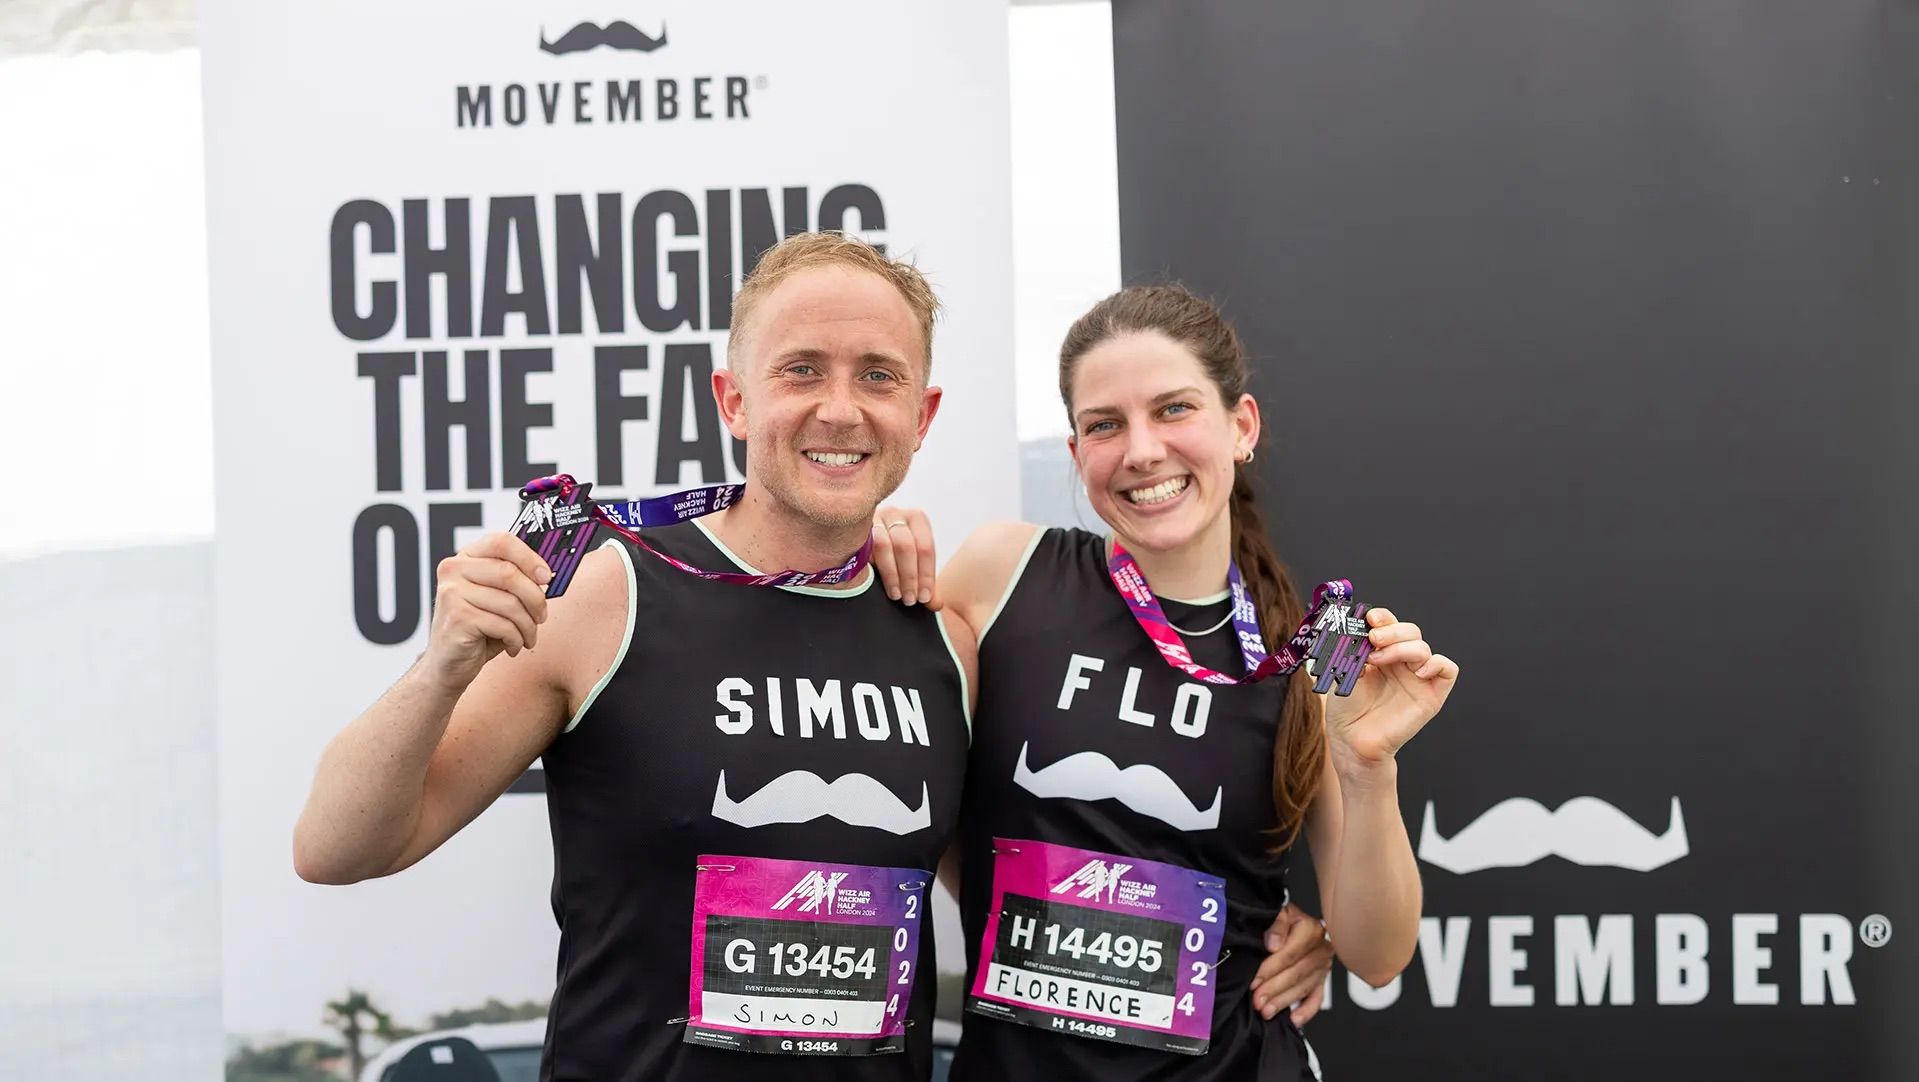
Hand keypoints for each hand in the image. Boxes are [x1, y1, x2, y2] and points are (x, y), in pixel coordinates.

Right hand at [422, 531, 552, 688]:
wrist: (448, 664)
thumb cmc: (478, 629)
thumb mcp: (497, 599)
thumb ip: (515, 581)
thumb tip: (548, 573)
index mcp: (465, 558)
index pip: (502, 541)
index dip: (530, 558)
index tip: (547, 577)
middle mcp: (453, 570)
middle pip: (510, 573)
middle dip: (535, 599)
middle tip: (542, 616)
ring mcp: (452, 593)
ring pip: (511, 603)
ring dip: (528, 626)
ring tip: (527, 637)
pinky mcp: (457, 618)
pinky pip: (503, 625)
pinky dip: (516, 640)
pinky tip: (513, 646)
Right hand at [869, 506, 939, 608]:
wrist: (861, 545)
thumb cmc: (895, 556)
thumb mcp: (913, 567)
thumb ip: (925, 585)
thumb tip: (936, 603)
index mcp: (917, 519)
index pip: (925, 548)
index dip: (926, 575)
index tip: (924, 598)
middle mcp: (895, 514)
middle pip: (905, 546)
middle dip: (909, 577)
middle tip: (909, 600)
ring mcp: (872, 518)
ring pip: (883, 546)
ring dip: (891, 575)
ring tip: (895, 595)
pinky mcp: (853, 528)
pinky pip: (861, 546)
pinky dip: (870, 566)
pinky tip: (874, 582)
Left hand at [1249, 904, 1333, 1025]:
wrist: (1292, 921)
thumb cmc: (1283, 919)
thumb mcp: (1277, 912)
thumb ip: (1276, 924)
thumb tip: (1273, 943)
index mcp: (1310, 929)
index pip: (1290, 954)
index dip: (1271, 969)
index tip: (1255, 980)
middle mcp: (1321, 948)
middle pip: (1297, 973)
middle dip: (1274, 989)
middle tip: (1257, 1000)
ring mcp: (1323, 966)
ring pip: (1304, 988)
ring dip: (1284, 1001)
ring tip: (1266, 1010)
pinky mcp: (1321, 979)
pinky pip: (1316, 998)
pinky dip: (1306, 1011)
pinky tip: (1293, 1019)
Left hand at [1323, 606, 1458, 772]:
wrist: (1351, 738)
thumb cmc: (1346, 707)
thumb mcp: (1343, 670)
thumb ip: (1352, 648)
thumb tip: (1358, 629)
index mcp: (1381, 651)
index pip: (1390, 624)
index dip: (1383, 617)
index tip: (1369, 619)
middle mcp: (1401, 662)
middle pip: (1410, 631)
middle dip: (1391, 631)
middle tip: (1373, 639)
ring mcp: (1417, 677)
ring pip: (1423, 647)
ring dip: (1402, 647)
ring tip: (1378, 659)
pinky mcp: (1431, 696)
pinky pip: (1448, 670)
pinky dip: (1437, 664)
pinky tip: (1418, 672)